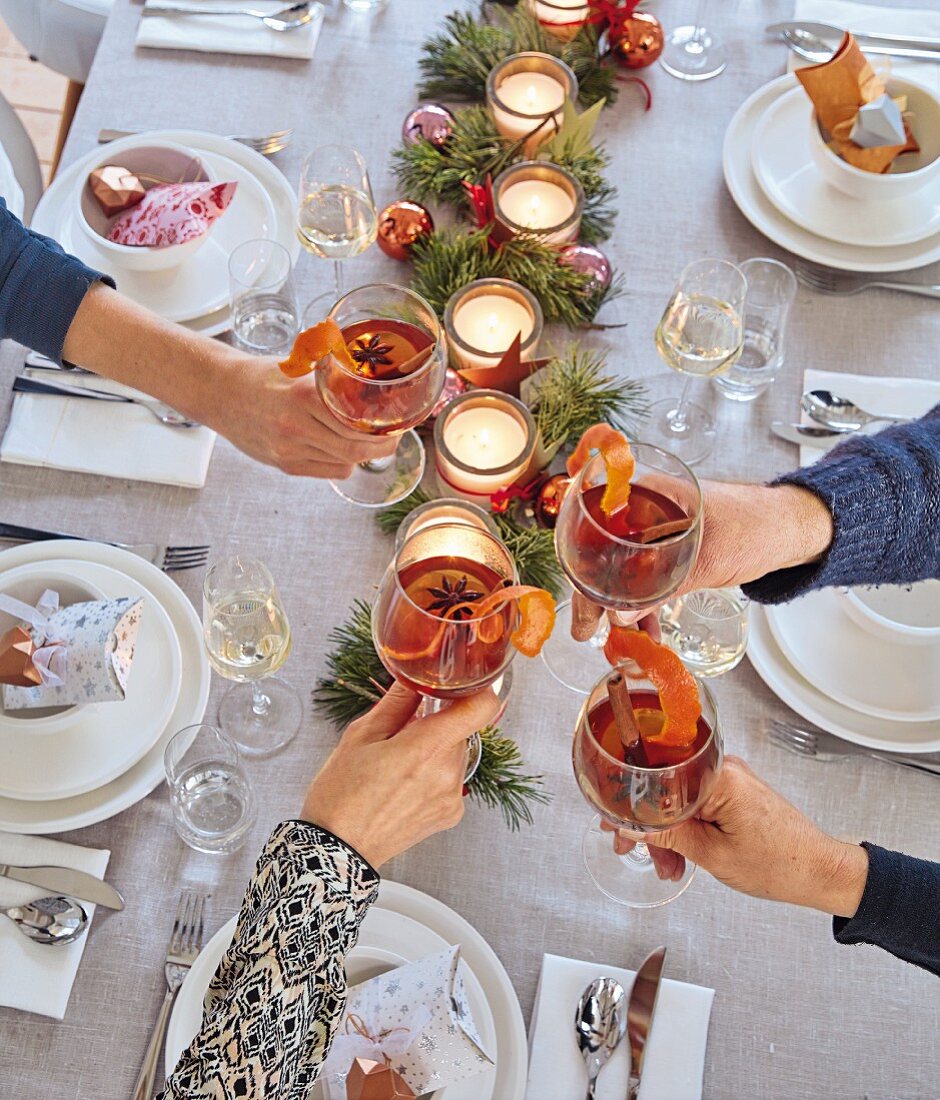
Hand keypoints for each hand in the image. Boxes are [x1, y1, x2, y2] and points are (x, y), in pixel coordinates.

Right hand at [208, 355, 397, 477]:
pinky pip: (326, 472)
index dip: (382, 429)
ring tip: (371, 443)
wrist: (219, 393)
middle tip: (393, 439)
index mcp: (302, 397)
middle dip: (381, 447)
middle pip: (354, 449)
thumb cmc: (260, 377)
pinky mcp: (284, 464)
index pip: (355, 423)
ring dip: (362, 455)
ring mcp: (288, 450)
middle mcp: (295, 427)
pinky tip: (344, 450)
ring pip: (342, 463)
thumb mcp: (298, 367)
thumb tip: (369, 379)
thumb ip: (330, 377)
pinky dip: (341, 463)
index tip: (396, 424)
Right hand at [300, 684, 499, 867]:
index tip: (459, 687)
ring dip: (435, 750)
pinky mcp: (451, 814)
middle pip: (462, 729)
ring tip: (397, 764)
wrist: (337, 851)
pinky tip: (404, 785)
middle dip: (437, 724)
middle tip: (403, 733)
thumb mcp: (360, 736)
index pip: (481, 708)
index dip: (475, 691)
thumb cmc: (341, 796)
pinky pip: (452, 779)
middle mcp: (447, 773)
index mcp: (425, 748)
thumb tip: (416, 677)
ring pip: (456, 753)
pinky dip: (435, 774)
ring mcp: (452, 797)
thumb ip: (397, 702)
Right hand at [570, 480, 833, 640]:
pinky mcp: (672, 544)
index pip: (594, 534)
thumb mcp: (706, 560)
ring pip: (623, 568)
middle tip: (590, 634)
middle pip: (603, 554)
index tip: (583, 612)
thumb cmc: (754, 527)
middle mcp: (644, 507)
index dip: (582, 576)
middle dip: (597, 597)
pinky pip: (645, 573)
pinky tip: (645, 628)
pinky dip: (642, 599)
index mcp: (645, 495)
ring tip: (621, 640)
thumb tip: (620, 616)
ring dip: (620, 604)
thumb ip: (661, 587)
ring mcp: (657, 526)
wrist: (792, 527)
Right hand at [609, 756, 868, 917]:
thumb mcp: (712, 855)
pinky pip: (696, 803)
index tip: (612, 818)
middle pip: (665, 786)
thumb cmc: (780, 864)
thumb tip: (634, 825)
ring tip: (665, 865)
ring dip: (665, 830)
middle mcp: (723, 769)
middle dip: (645, 820)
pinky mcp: (734, 792)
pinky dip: (684, 826)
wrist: (819, 872)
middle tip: (628, 846)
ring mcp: (729, 779)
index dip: (630, 801)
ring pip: (678, 798)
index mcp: (718, 776)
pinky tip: (679, 854)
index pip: (657, 778)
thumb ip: (669, 835)